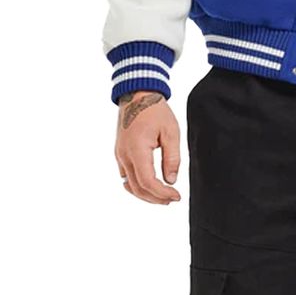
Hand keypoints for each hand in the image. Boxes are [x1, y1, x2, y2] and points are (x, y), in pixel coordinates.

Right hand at [115, 90, 182, 204]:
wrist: (137, 95)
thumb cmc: (155, 110)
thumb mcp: (171, 131)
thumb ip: (172, 157)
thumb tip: (171, 180)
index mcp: (137, 150)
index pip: (147, 182)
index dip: (162, 194)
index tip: (176, 196)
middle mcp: (124, 155)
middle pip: (137, 188)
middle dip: (155, 198)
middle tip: (172, 199)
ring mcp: (119, 155)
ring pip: (130, 185)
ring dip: (146, 194)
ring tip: (163, 195)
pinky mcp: (120, 153)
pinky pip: (126, 176)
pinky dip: (138, 185)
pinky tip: (150, 185)